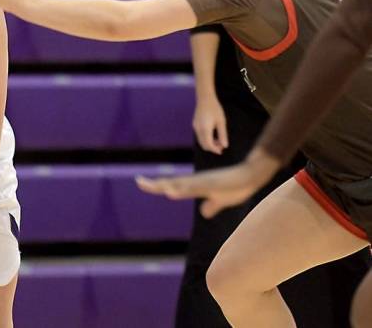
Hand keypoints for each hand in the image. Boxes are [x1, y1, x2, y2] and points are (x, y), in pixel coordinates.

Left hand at [135, 150, 278, 217]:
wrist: (251, 177)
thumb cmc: (236, 187)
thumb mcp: (221, 201)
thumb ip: (212, 206)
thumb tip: (204, 213)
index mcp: (195, 186)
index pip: (172, 186)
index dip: (157, 185)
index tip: (141, 182)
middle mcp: (196, 182)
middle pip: (172, 183)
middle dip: (155, 184)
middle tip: (138, 181)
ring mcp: (204, 182)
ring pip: (182, 185)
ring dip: (168, 186)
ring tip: (154, 186)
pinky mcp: (213, 184)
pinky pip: (195, 187)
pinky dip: (183, 189)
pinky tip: (173, 191)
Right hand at [193, 95, 227, 154]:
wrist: (205, 99)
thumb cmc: (215, 109)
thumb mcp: (221, 122)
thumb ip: (222, 134)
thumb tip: (225, 146)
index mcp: (205, 129)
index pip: (209, 144)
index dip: (215, 149)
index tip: (222, 151)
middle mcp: (198, 130)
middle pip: (203, 145)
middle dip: (212, 147)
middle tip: (221, 146)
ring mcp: (195, 127)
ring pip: (201, 141)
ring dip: (209, 143)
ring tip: (218, 140)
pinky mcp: (194, 125)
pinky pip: (199, 136)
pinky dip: (205, 139)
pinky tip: (212, 135)